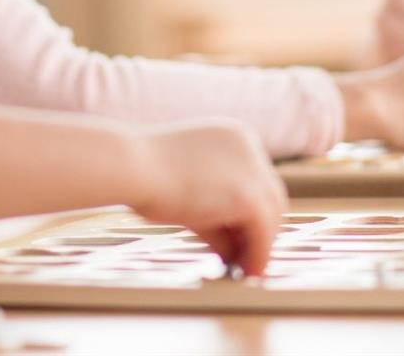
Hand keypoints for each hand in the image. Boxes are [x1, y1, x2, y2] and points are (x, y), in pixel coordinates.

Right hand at [137, 120, 285, 276]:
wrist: (131, 165)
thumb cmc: (145, 174)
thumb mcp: (187, 187)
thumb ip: (214, 212)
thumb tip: (232, 249)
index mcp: (231, 134)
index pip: (254, 177)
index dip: (249, 211)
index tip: (241, 238)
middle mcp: (247, 144)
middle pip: (269, 195)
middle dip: (259, 230)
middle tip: (246, 259)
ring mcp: (251, 166)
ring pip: (272, 214)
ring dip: (261, 245)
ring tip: (246, 268)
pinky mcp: (248, 194)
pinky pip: (264, 233)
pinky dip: (259, 254)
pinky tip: (246, 270)